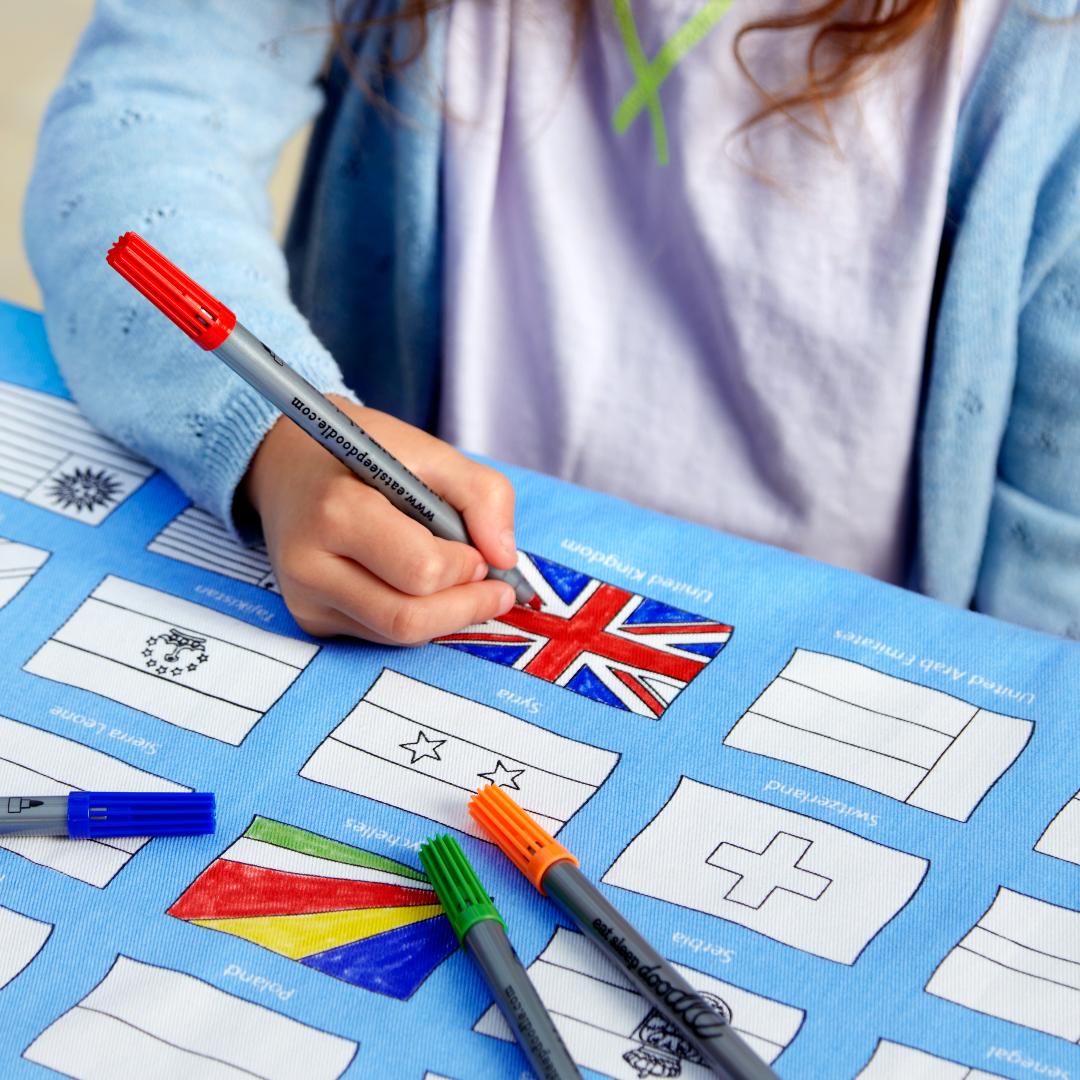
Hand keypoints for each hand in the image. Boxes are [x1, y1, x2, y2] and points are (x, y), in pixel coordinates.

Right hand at [243, 397, 518, 644]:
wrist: (286, 464)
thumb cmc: (360, 455)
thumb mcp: (428, 452)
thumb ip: (482, 495)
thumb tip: (504, 557)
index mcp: (337, 513)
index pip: (420, 571)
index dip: (465, 567)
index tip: (480, 551)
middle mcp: (310, 566)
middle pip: (408, 618)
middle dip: (466, 607)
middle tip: (495, 588)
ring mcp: (306, 599)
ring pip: (398, 635)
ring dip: (446, 615)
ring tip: (464, 583)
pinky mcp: (310, 620)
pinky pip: (380, 635)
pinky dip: (417, 617)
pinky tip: (423, 588)